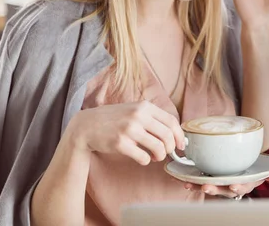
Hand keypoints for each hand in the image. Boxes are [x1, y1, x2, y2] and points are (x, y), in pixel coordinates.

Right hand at [67, 101, 185, 164]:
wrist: (87, 125)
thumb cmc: (115, 119)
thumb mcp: (134, 110)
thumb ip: (152, 118)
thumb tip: (175, 134)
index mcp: (145, 106)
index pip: (171, 121)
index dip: (179, 135)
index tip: (181, 145)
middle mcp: (138, 116)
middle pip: (167, 135)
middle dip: (171, 148)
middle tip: (167, 153)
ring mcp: (129, 129)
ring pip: (158, 147)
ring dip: (160, 156)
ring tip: (155, 157)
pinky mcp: (120, 143)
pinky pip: (143, 157)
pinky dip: (146, 161)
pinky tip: (142, 158)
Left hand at [183, 169, 268, 198]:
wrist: (241, 167)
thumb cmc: (252, 169)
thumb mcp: (263, 170)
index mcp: (244, 184)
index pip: (242, 187)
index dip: (239, 187)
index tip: (234, 186)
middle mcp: (230, 186)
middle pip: (223, 190)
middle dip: (215, 189)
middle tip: (207, 187)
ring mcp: (219, 184)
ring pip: (210, 187)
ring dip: (200, 187)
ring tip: (191, 185)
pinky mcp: (209, 180)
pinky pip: (199, 183)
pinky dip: (192, 183)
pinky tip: (185, 181)